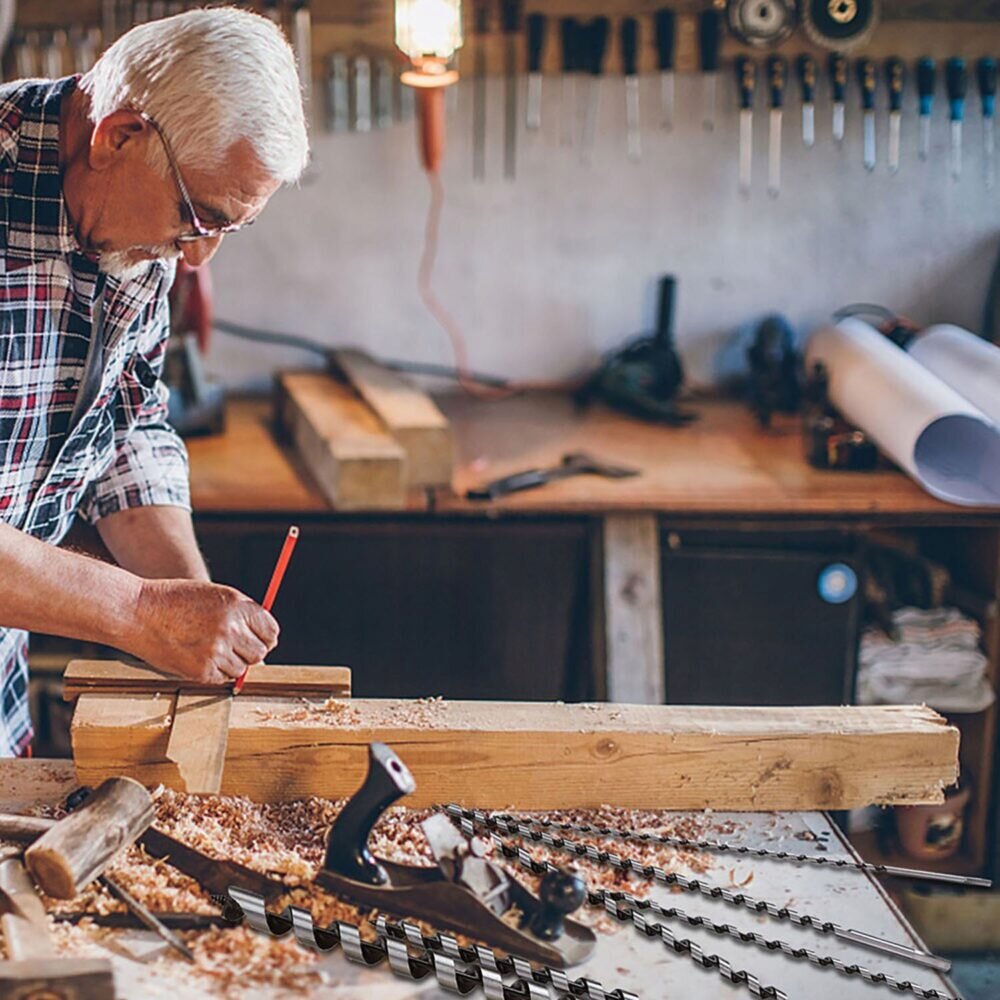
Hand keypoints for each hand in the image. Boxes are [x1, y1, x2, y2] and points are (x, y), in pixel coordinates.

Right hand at [128, 579, 279, 683]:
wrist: (137, 611)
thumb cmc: (175, 600)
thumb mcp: (215, 595)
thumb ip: (241, 615)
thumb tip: (264, 638)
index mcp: (238, 606)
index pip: (271, 631)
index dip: (266, 637)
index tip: (259, 639)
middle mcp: (231, 628)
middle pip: (260, 652)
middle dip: (250, 651)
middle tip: (233, 647)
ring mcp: (217, 651)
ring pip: (241, 668)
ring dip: (231, 662)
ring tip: (207, 648)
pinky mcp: (202, 671)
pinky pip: (222, 678)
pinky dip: (215, 672)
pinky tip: (197, 657)